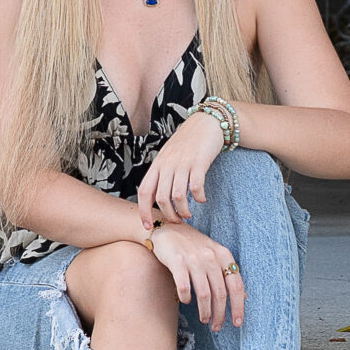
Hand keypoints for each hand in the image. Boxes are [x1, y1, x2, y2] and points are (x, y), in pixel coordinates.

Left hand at [137, 108, 224, 228]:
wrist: (206, 122)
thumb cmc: (186, 142)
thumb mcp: (168, 156)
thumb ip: (162, 174)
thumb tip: (157, 199)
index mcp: (157, 164)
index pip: (144, 191)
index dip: (144, 211)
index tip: (148, 226)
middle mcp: (167, 164)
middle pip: (161, 198)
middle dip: (168, 215)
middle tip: (177, 221)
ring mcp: (183, 163)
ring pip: (177, 196)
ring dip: (184, 211)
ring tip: (189, 214)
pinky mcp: (199, 162)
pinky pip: (196, 187)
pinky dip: (199, 198)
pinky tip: (202, 199)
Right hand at [146, 221, 244, 331]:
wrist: (167, 228)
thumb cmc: (192, 245)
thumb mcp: (214, 254)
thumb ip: (227, 272)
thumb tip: (243, 297)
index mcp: (223, 254)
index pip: (236, 285)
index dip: (238, 306)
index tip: (237, 323)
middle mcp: (210, 256)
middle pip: (220, 293)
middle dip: (220, 314)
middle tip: (217, 326)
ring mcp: (193, 258)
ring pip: (204, 294)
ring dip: (205, 312)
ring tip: (204, 319)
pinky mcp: (177, 261)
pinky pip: (184, 287)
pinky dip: (186, 298)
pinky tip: (186, 301)